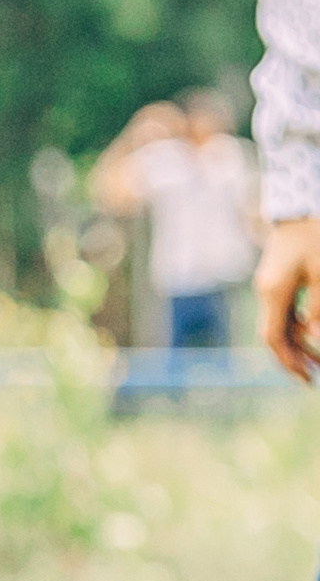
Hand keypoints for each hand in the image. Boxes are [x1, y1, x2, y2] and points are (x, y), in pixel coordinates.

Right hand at [256, 218, 319, 383]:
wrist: (302, 201)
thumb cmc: (317, 235)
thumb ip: (319, 308)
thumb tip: (316, 338)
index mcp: (274, 292)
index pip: (274, 339)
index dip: (289, 363)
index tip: (307, 379)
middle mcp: (267, 291)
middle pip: (275, 335)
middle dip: (295, 357)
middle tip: (314, 375)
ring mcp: (270, 284)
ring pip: (280, 323)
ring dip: (298, 342)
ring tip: (317, 358)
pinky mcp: (278, 278)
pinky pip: (285, 310)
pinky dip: (298, 325)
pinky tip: (312, 330)